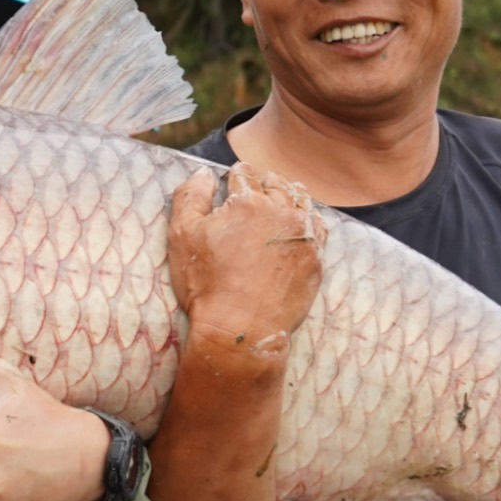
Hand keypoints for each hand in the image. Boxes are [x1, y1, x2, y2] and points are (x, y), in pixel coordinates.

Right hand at [170, 165, 324, 357]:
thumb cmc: (207, 284)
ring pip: (301, 200)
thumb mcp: (182, 236)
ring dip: (291, 194)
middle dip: (266, 181)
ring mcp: (302, 235)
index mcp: (246, 201)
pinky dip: (311, 219)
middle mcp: (280, 211)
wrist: (241, 328)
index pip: (244, 174)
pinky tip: (304, 221)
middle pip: (275, 183)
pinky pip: (318, 227)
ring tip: (286, 194)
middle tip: (262, 183)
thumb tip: (204, 172)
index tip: (236, 176)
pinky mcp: (315, 258)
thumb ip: (190, 196)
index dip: (237, 174)